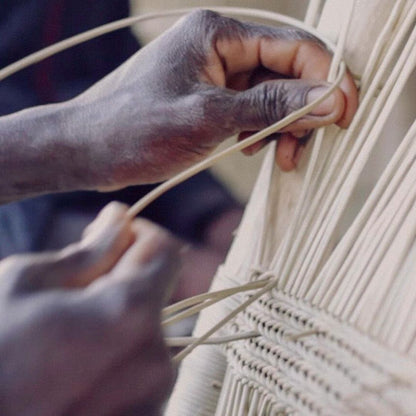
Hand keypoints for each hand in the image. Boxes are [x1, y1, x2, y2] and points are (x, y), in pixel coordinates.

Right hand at [0, 202, 179, 415]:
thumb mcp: (25, 284)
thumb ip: (88, 250)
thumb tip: (119, 218)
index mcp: (131, 314)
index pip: (166, 251)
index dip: (138, 236)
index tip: (110, 238)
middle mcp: (156, 359)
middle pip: (155, 294)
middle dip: (121, 282)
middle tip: (71, 293)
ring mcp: (153, 398)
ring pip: (146, 333)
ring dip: (116, 323)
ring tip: (65, 339)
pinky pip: (139, 371)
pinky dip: (115, 359)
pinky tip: (73, 370)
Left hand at [78, 9, 357, 188]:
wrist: (90, 149)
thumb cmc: (136, 129)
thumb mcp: (208, 119)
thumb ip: (269, 108)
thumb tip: (328, 100)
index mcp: (218, 34)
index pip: (293, 47)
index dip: (326, 78)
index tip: (345, 115)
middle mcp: (219, 47)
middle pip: (286, 73)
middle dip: (302, 112)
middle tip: (301, 151)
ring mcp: (214, 74)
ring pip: (271, 95)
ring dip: (283, 126)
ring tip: (280, 158)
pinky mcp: (209, 98)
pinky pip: (251, 110)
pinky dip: (261, 132)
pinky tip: (254, 150)